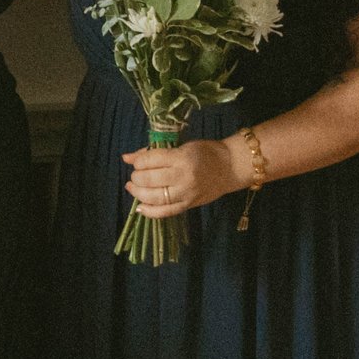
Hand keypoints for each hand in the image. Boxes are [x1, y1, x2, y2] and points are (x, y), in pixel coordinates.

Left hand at [121, 138, 246, 219]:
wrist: (231, 167)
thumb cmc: (206, 152)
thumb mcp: (181, 146)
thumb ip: (154, 153)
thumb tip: (127, 157)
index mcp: (182, 157)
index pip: (150, 160)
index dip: (138, 162)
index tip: (137, 162)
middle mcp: (183, 177)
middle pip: (149, 180)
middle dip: (136, 178)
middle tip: (135, 176)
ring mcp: (186, 193)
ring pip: (154, 197)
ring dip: (138, 193)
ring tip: (133, 187)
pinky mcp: (189, 205)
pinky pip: (165, 212)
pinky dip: (150, 212)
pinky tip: (140, 207)